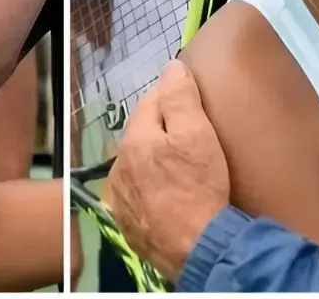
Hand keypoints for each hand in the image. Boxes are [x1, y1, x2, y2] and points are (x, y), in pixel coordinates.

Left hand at [103, 62, 229, 282]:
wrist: (199, 251)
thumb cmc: (200, 188)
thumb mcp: (197, 134)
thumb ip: (180, 96)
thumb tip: (170, 67)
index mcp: (133, 139)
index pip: (151, 101)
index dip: (175, 101)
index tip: (194, 111)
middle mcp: (118, 166)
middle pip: (143, 132)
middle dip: (163, 130)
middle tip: (191, 140)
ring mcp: (120, 198)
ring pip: (138, 163)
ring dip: (154, 159)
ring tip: (181, 168)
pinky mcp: (128, 224)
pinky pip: (138, 193)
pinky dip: (151, 188)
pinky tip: (168, 195)